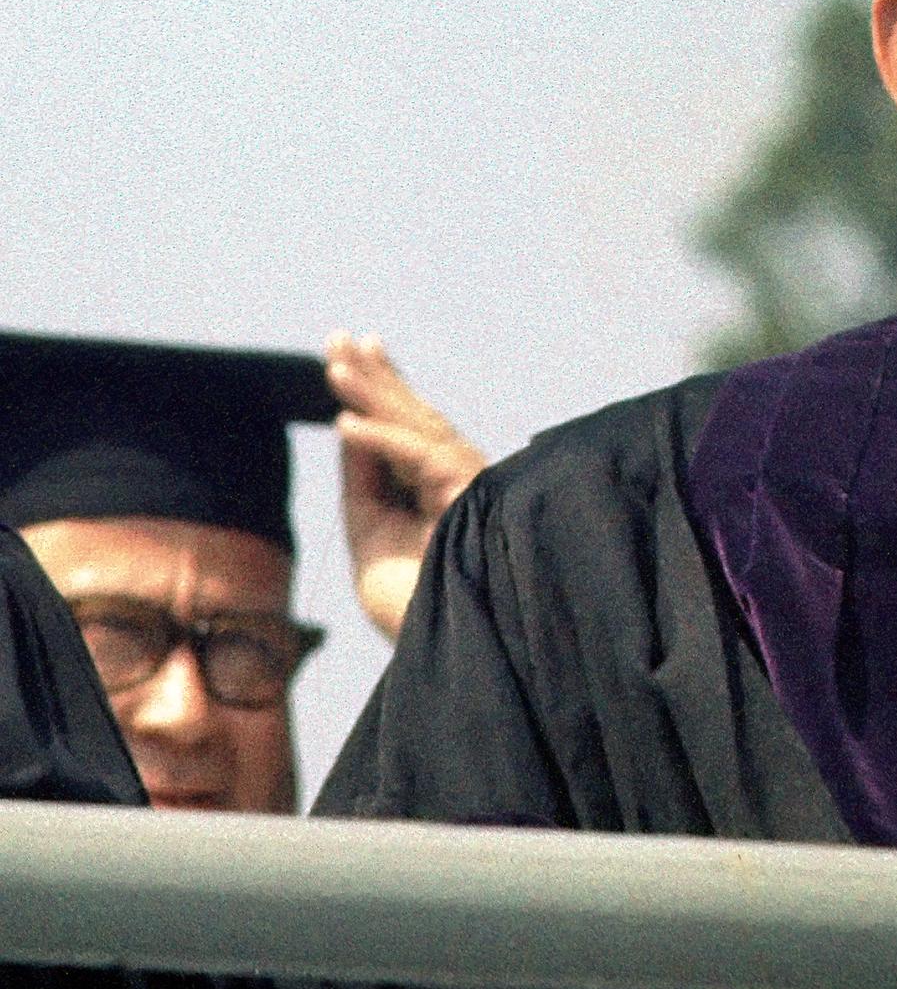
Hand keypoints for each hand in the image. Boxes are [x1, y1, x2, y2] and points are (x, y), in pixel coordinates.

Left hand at [327, 332, 485, 641]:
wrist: (450, 652)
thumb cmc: (416, 607)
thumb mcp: (372, 537)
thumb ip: (364, 484)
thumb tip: (350, 426)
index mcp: (439, 489)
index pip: (408, 426)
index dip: (383, 385)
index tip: (352, 350)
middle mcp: (460, 479)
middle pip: (414, 415)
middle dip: (376, 375)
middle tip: (339, 337)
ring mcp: (470, 485)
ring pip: (417, 426)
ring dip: (374, 394)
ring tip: (334, 365)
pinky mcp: (470, 498)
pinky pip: (419, 459)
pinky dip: (382, 440)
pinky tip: (344, 422)